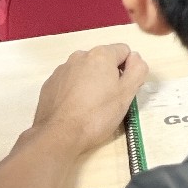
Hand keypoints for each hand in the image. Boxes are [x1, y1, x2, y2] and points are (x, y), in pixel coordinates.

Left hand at [28, 44, 147, 157]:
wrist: (59, 136)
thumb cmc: (97, 115)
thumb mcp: (126, 94)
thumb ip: (137, 70)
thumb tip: (135, 58)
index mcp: (101, 55)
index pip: (124, 51)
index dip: (128, 70)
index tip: (123, 90)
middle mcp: (79, 56)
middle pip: (103, 61)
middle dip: (108, 76)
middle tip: (108, 101)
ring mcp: (62, 69)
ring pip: (85, 71)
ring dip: (90, 83)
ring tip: (89, 107)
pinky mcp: (49, 84)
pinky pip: (68, 82)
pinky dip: (74, 91)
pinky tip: (74, 109)